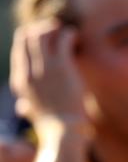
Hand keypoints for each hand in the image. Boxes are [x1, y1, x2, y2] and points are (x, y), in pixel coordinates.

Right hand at [9, 20, 90, 138]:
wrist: (63, 131)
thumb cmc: (52, 125)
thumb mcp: (31, 114)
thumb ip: (25, 107)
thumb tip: (21, 107)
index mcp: (19, 80)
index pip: (18, 49)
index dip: (32, 40)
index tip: (47, 40)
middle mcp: (28, 71)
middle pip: (27, 36)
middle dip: (42, 29)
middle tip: (57, 31)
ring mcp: (44, 67)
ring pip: (43, 34)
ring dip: (55, 29)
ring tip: (67, 33)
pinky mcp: (61, 66)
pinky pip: (62, 39)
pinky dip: (69, 34)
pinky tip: (75, 36)